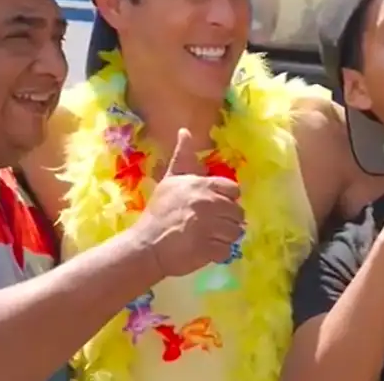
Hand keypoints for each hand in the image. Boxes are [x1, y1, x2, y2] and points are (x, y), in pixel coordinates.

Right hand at [131, 128, 244, 276]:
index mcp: (202, 186)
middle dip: (227, 220)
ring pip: (235, 232)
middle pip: (238, 213)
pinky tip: (207, 249)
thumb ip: (183, 157)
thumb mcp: (170, 180)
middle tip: (211, 225)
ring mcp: (208, 227)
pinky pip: (227, 250)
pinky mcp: (207, 248)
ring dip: (226, 237)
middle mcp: (208, 204)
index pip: (234, 190)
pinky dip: (220, 252)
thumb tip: (185, 131)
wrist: (145, 245)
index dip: (227, 199)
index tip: (215, 206)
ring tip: (210, 238)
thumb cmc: (159, 212)